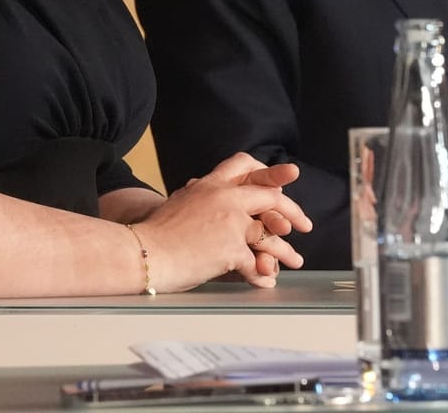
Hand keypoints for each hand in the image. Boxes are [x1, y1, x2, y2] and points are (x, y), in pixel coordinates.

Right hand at [137, 153, 311, 290]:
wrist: (143, 252)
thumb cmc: (154, 234)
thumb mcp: (179, 203)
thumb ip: (200, 198)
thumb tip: (204, 191)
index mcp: (209, 185)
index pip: (244, 165)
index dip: (268, 170)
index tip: (286, 179)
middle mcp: (223, 198)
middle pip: (270, 196)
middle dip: (292, 211)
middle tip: (304, 224)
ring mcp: (229, 222)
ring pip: (270, 235)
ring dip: (285, 251)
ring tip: (295, 261)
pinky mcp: (231, 249)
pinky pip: (256, 263)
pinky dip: (263, 274)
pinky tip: (266, 281)